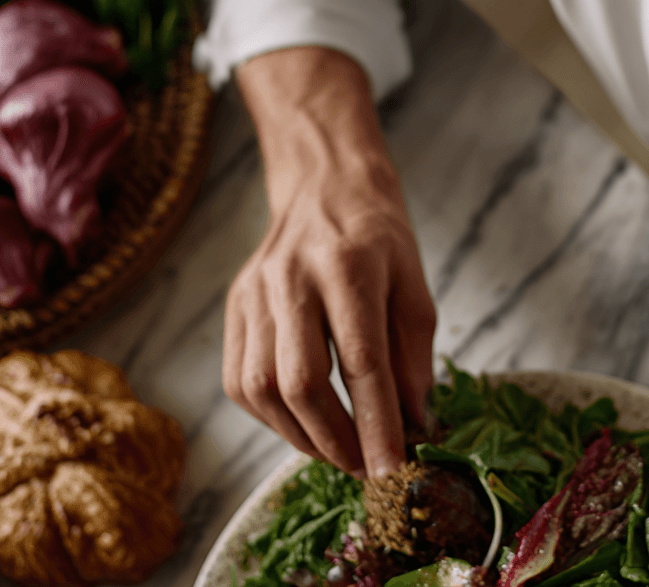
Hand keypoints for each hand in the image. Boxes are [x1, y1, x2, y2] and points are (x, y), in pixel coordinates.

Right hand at [223, 47, 436, 477]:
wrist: (323, 182)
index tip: (391, 466)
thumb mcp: (415, 283)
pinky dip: (270, 416)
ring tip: (336, 450)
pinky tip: (300, 422)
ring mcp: (254, 292)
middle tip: (364, 466)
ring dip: (301, 435)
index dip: (376, 423)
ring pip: (262, 388)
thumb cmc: (378, 235)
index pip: (361, 361)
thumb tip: (414, 421)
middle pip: (300, 382)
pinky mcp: (233, 305)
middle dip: (335, 439)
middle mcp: (293, 279)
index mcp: (349, 268)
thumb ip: (415, 354)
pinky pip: (239, 380)